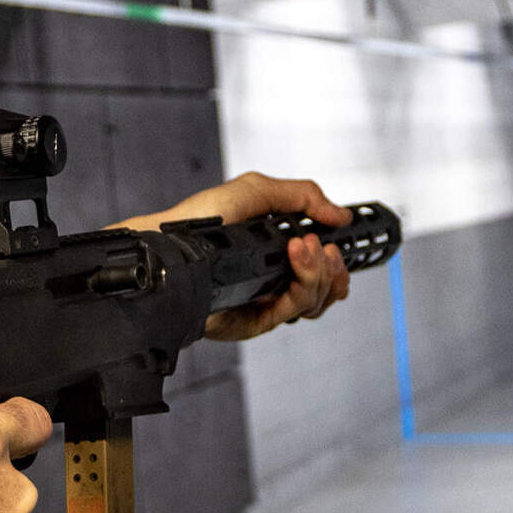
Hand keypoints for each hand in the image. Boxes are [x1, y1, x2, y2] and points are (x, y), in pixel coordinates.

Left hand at [116, 173, 351, 340]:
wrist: (171, 243)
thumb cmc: (204, 218)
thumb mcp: (257, 192)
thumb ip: (303, 197)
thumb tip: (341, 215)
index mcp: (280, 256)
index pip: (325, 270)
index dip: (339, 262)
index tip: (340, 243)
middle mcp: (277, 282)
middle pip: (328, 291)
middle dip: (335, 269)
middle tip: (324, 246)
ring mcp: (267, 303)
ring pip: (315, 303)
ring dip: (321, 273)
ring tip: (306, 246)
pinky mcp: (256, 320)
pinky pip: (293, 310)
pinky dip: (303, 283)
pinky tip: (296, 257)